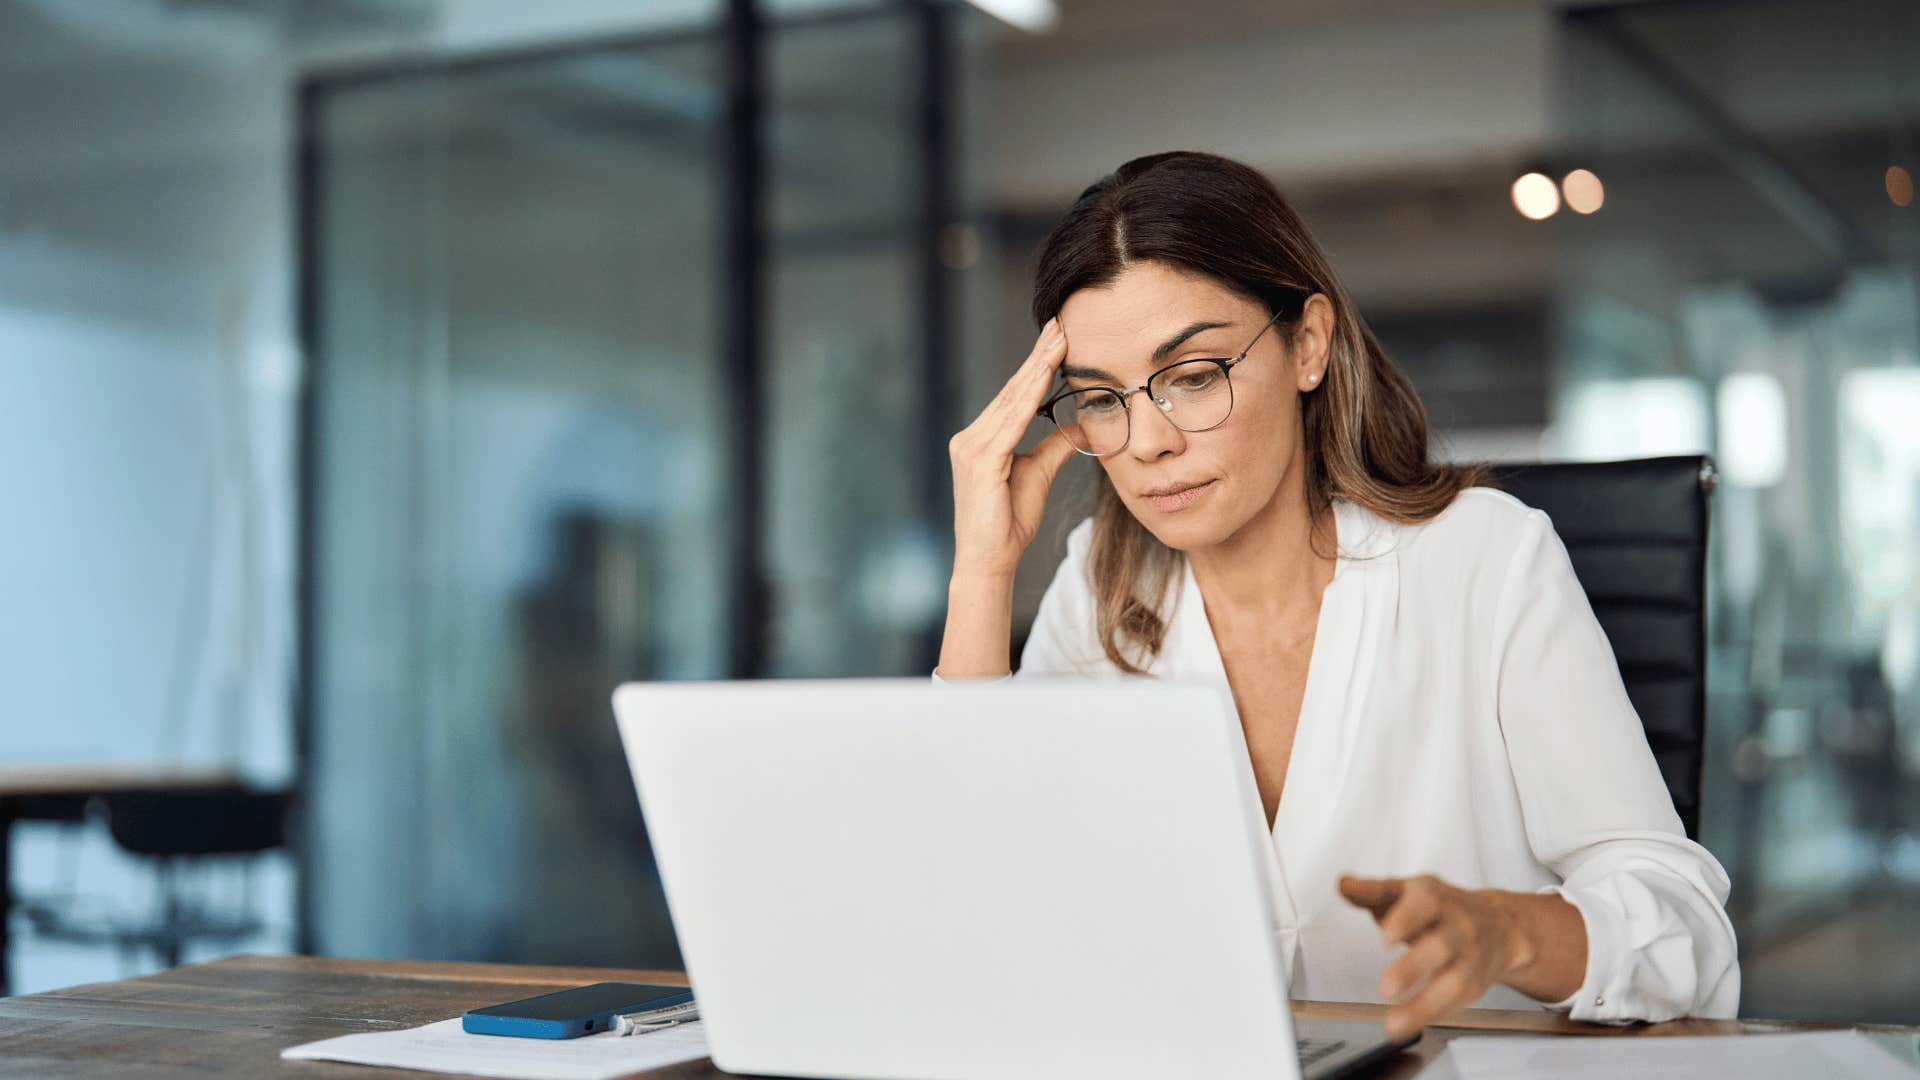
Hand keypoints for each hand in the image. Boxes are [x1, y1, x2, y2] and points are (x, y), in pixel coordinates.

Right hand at [946, 317, 1079, 580]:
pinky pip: (1010, 421)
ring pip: (1012, 400)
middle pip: (1012, 390)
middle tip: (1060, 322)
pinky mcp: (981, 459)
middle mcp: (971, 437)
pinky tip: (1044, 375)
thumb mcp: (1039, 474)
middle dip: (1038, 355)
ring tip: (1058, 339)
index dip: (1036, 365)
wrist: (988, 560)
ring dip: (1037, 367)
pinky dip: (1028, 396)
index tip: (1057, 337)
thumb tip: (1082, 424)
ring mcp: (972, 447)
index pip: (1014, 395)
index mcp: (982, 440)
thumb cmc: (1008, 523)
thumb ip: (1055, 446)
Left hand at [1337, 873, 1528, 1042]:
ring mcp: (1469, 957)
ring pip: (1452, 983)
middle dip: (1414, 967)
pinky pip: (1455, 1004)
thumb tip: (1343, 885)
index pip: (1424, 904)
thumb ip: (1372, 891)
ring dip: (1423, 1006)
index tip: (1386, 935)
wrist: (1500, 924)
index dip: (1405, 919)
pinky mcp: (1473, 984)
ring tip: (1394, 1024)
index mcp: (1435, 898)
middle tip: (1386, 988)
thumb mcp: (1407, 891)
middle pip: (1440, 947)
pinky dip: (1430, 1016)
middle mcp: (1457, 927)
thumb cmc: (1442, 906)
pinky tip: (1407, 1025)